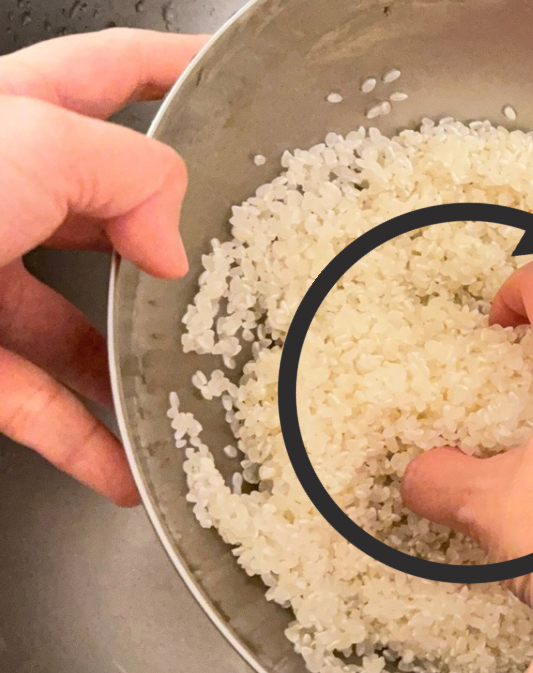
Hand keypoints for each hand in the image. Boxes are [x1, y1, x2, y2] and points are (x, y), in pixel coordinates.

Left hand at [0, 29, 206, 505]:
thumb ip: (130, 176)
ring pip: (81, 325)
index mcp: (17, 118)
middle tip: (232, 265)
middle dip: (172, 243)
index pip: (116, 74)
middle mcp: (5, 195)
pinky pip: (41, 405)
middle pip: (112, 216)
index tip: (229, 83)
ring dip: (135, 363)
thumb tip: (165, 246)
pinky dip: (87, 441)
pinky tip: (128, 466)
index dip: (177, 70)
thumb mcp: (32, 144)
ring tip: (193, 382)